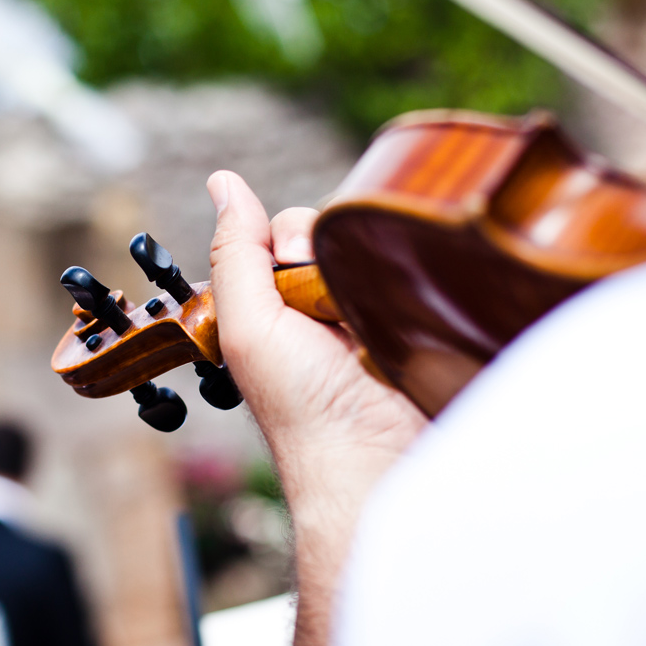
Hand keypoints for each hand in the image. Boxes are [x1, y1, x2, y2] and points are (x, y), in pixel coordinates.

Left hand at [207, 171, 424, 546]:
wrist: (380, 464)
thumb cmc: (305, 409)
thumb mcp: (250, 325)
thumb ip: (237, 253)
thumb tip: (223, 181)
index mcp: (274, 306)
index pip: (285, 229)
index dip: (288, 235)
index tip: (292, 262)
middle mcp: (321, 308)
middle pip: (334, 232)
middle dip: (331, 251)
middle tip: (332, 302)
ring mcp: (373, 315)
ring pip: (378, 247)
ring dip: (377, 264)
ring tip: (371, 312)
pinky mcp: (419, 324)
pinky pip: (422, 272)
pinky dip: (417, 276)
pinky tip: (409, 305)